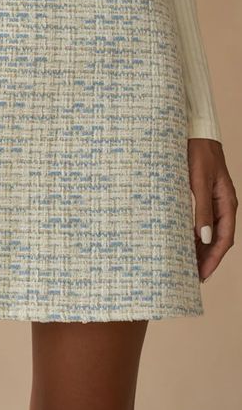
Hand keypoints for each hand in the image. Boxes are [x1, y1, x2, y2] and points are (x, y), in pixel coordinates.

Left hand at [188, 138, 237, 282]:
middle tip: (191, 277)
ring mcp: (214, 199)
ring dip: (199, 249)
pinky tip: (182, 241)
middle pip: (217, 239)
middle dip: (206, 259)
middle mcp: (223, 203)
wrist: (194, 131)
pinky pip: (201, 220)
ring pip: (209, 231)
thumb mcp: (198, 181)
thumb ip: (201, 208)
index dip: (213, 260)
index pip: (224, 240)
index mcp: (227, 202)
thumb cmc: (197, 152)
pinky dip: (193, 234)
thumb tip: (204, 238)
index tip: (201, 276)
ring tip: (186, 265)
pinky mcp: (202, 194)